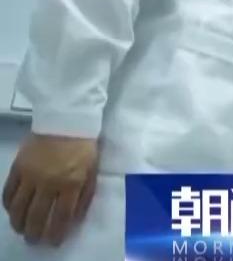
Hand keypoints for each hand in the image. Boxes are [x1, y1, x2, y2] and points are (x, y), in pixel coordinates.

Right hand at [3, 132, 99, 246]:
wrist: (66, 120)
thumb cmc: (84, 146)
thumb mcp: (93, 171)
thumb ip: (85, 195)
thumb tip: (75, 218)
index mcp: (71, 184)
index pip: (61, 217)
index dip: (56, 233)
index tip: (53, 242)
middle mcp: (49, 183)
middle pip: (37, 216)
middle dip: (34, 233)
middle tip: (33, 240)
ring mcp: (30, 176)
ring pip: (19, 208)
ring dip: (18, 223)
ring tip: (20, 230)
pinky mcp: (17, 168)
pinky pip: (8, 192)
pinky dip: (8, 205)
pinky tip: (12, 210)